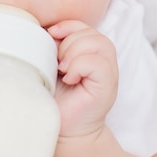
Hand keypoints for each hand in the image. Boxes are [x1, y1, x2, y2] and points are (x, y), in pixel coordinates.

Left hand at [47, 20, 118, 138]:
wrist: (62, 130)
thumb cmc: (55, 99)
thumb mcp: (52, 66)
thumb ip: (55, 47)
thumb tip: (47, 31)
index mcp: (90, 52)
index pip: (84, 26)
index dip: (67, 26)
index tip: (50, 35)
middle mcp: (103, 60)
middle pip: (91, 33)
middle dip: (69, 43)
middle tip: (57, 64)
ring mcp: (109, 72)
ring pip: (98, 43)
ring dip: (74, 53)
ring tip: (64, 71)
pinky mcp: (108, 86)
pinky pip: (98, 63)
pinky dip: (80, 66)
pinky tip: (70, 79)